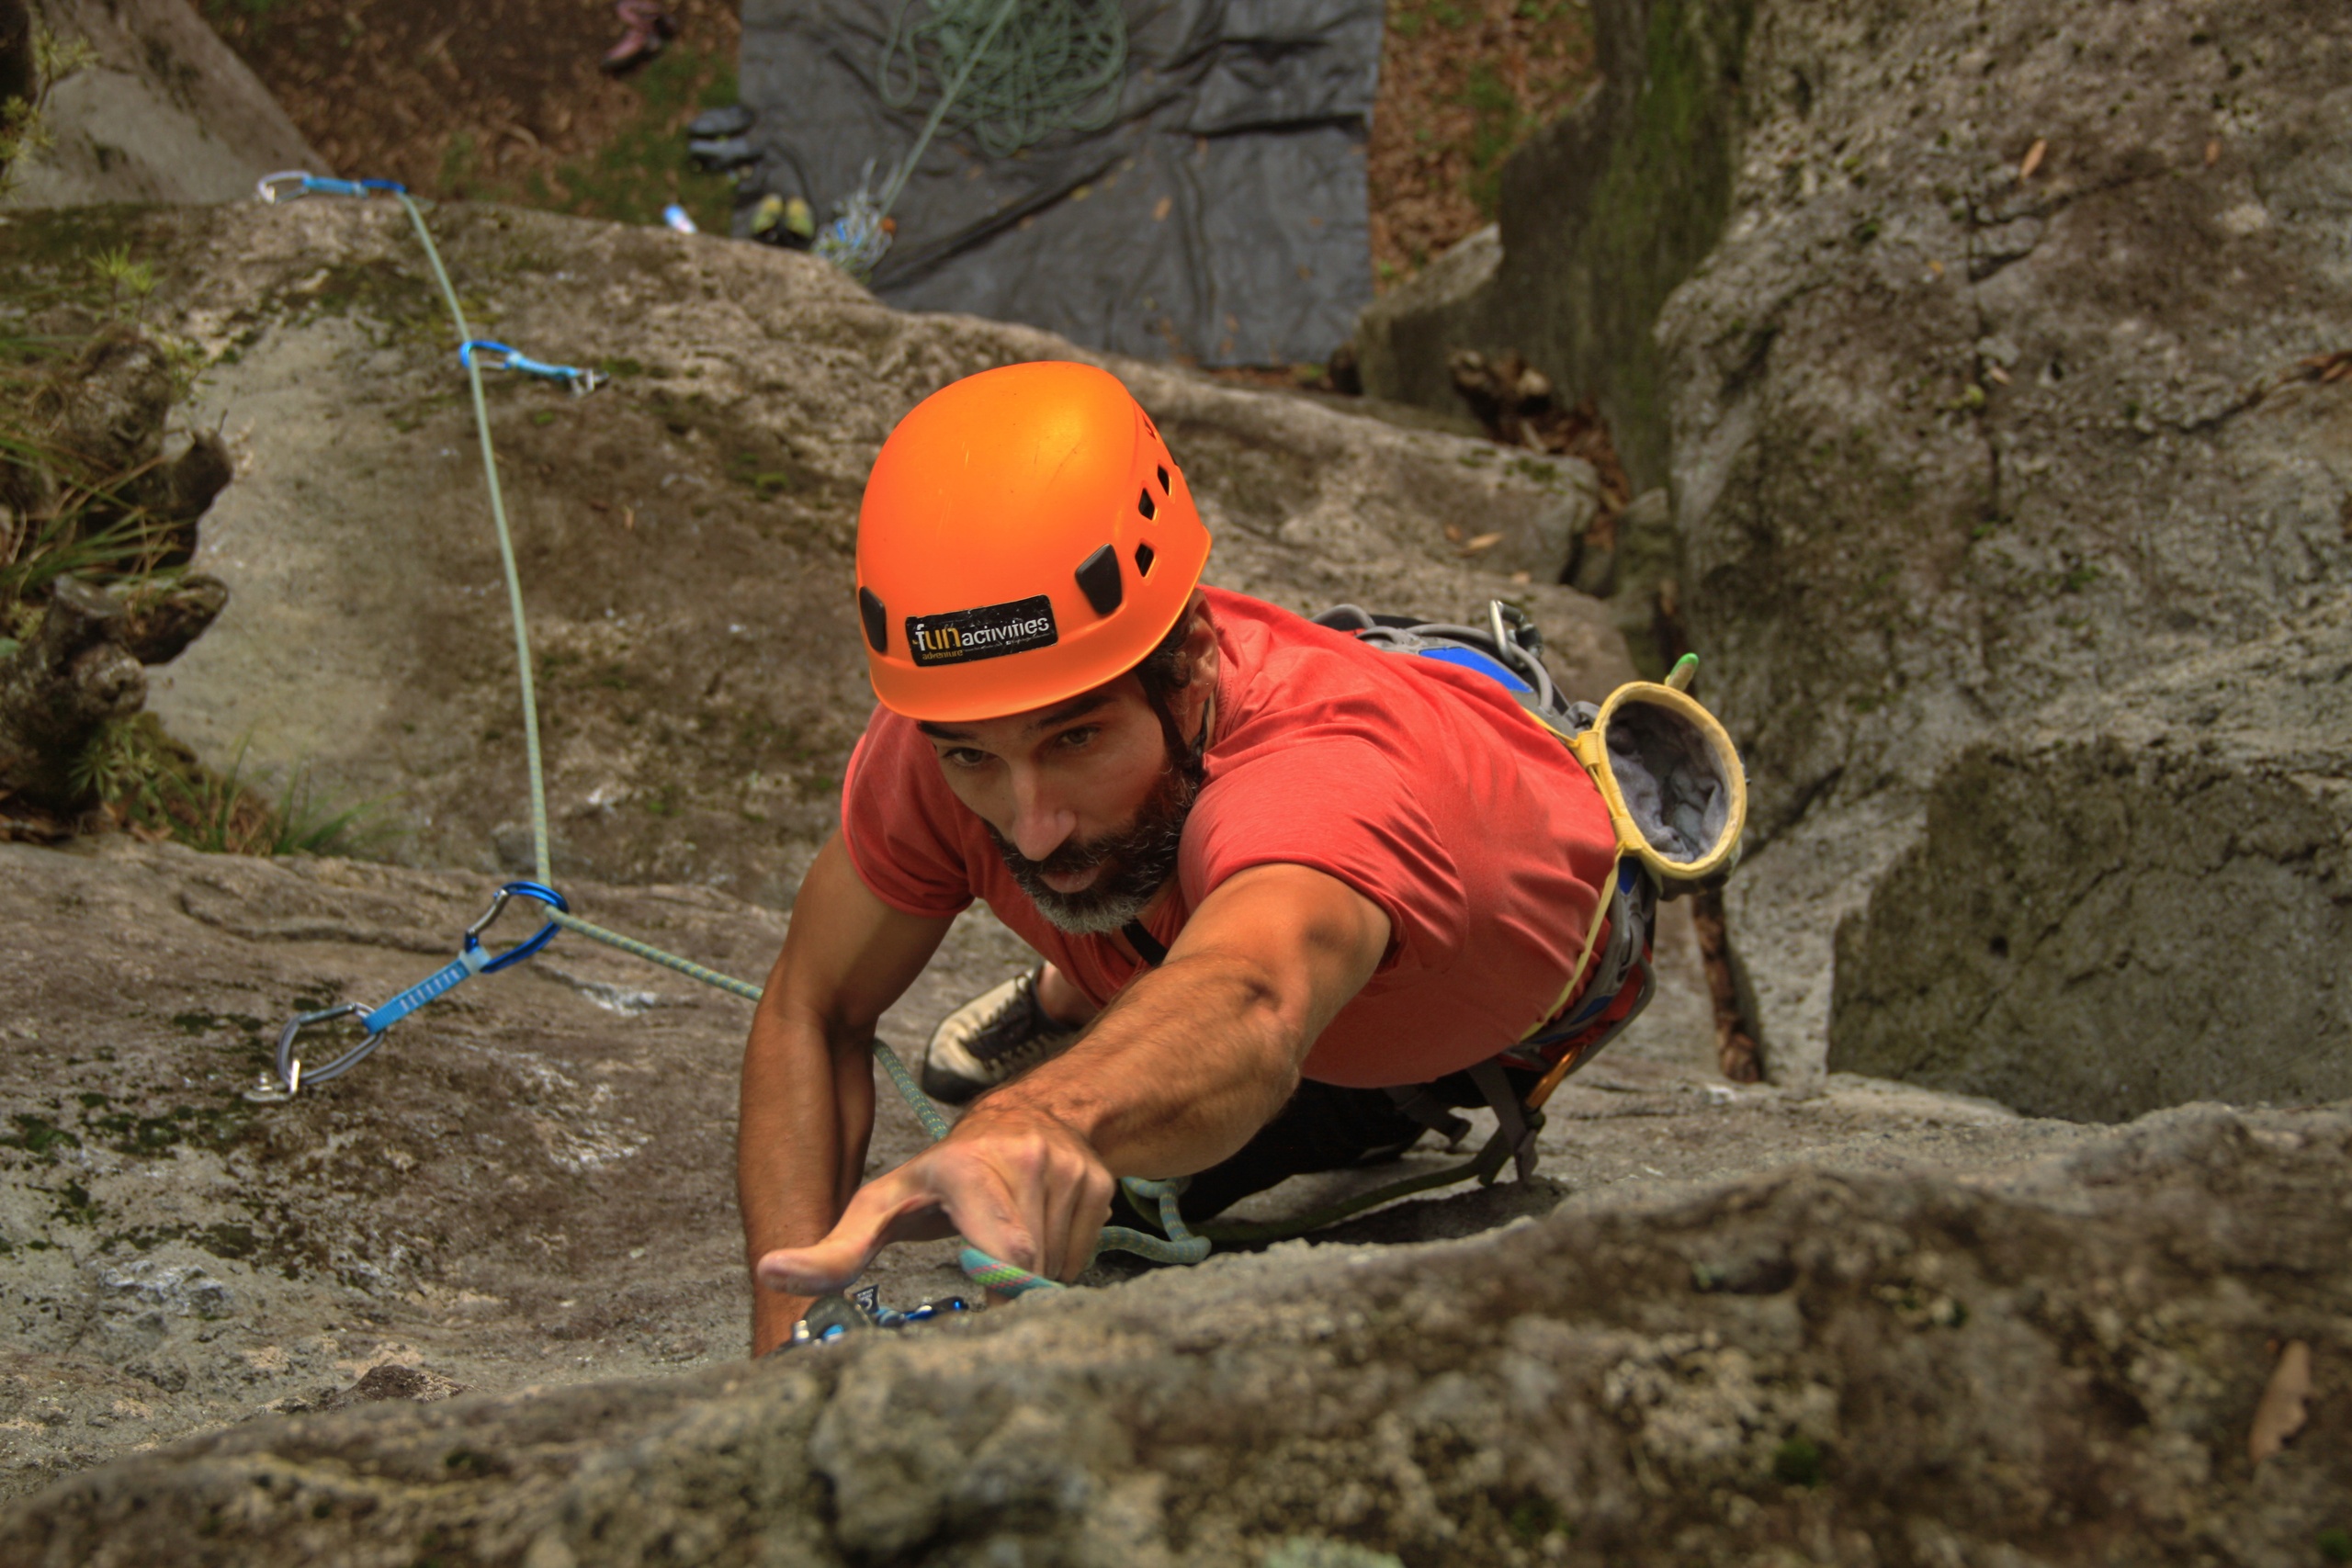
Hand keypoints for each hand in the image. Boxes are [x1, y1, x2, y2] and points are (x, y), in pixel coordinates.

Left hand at [753, 1103, 1115, 1296]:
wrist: (1022, 1115)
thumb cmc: (942, 1175)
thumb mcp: (883, 1205)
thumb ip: (834, 1249)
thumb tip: (771, 1272)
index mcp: (969, 1168)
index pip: (1004, 1248)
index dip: (1000, 1289)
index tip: (984, 1314)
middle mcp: (1025, 1160)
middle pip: (1030, 1269)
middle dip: (1007, 1291)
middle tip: (983, 1286)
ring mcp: (1069, 1170)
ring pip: (1059, 1267)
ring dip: (1034, 1281)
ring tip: (1005, 1252)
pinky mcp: (1099, 1183)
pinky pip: (1084, 1256)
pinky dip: (1061, 1265)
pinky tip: (1038, 1238)